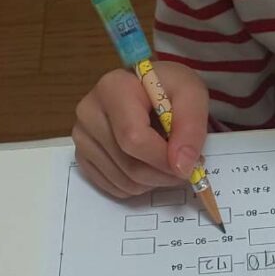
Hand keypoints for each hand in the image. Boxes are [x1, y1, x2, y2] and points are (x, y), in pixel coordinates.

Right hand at [72, 61, 208, 197]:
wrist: (151, 88)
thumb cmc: (170, 88)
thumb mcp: (192, 95)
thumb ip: (192, 127)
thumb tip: (181, 166)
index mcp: (113, 89)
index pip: (134, 139)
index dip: (164, 159)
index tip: (190, 164)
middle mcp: (89, 112)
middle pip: (129, 164)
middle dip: (163, 174)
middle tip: (184, 167)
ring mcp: (82, 136)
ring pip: (123, 181)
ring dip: (154, 181)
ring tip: (167, 160)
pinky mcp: (83, 156)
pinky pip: (114, 187)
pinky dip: (139, 185)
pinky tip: (148, 164)